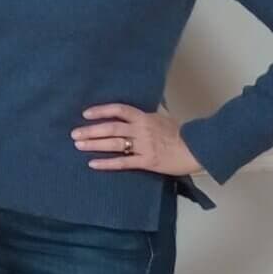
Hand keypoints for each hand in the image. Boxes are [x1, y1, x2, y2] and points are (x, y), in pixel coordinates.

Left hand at [72, 104, 200, 174]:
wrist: (198, 148)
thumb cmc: (182, 134)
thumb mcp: (163, 118)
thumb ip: (146, 116)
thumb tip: (133, 113)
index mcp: (145, 117)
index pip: (119, 110)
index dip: (101, 111)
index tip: (86, 114)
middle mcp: (142, 130)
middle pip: (112, 128)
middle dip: (91, 130)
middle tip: (75, 133)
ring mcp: (144, 146)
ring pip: (114, 144)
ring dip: (94, 144)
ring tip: (79, 145)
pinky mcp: (147, 161)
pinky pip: (123, 162)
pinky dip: (107, 163)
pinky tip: (93, 164)